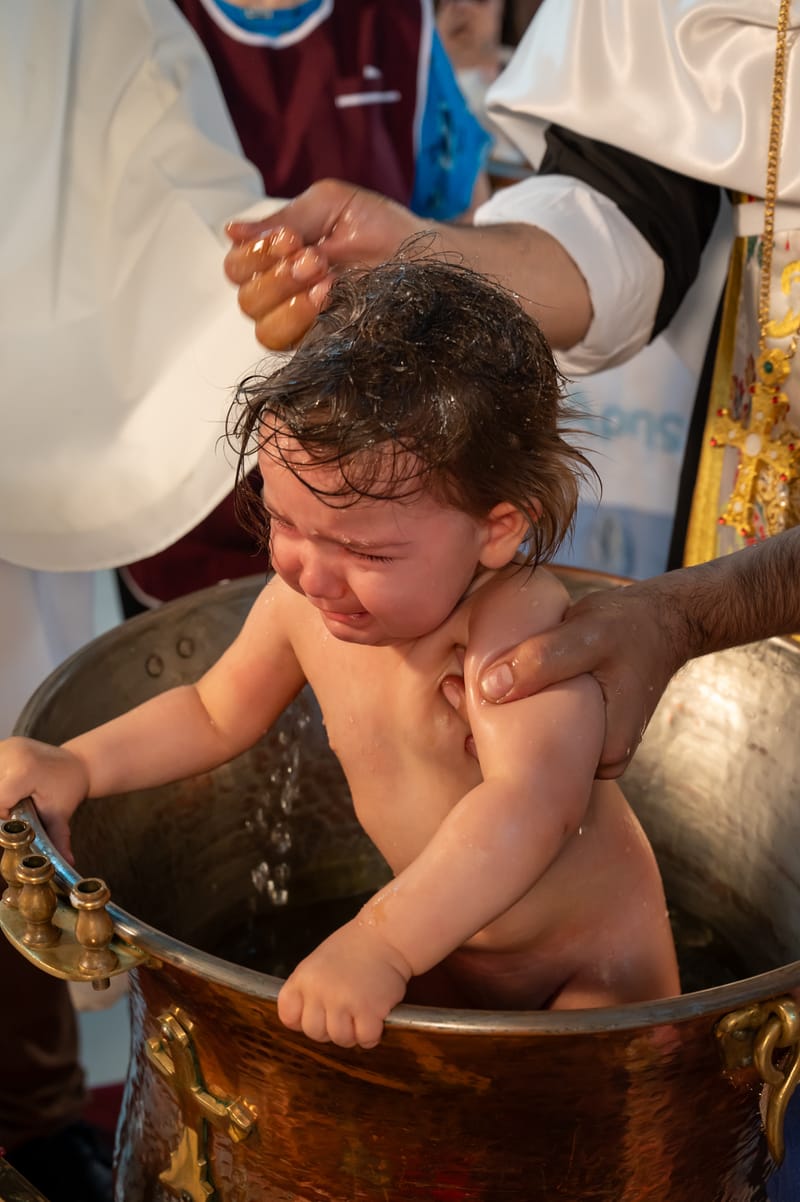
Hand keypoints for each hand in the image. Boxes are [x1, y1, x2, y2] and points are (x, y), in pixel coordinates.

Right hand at [0, 737, 88, 862]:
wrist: (76, 764)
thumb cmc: (68, 788)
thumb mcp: (60, 815)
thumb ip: (56, 839)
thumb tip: (68, 864)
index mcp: (23, 771)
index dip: (3, 817)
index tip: (15, 820)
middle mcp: (10, 754)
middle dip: (2, 807)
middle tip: (16, 809)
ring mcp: (5, 747)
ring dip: (2, 795)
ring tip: (17, 800)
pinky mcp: (2, 746)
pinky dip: (2, 785)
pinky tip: (12, 791)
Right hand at [224, 179, 423, 349]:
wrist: (427, 258)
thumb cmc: (382, 229)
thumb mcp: (332, 207)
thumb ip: (286, 218)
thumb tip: (232, 230)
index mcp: (276, 259)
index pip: (236, 266)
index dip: (255, 254)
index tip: (291, 239)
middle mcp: (282, 295)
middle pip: (246, 299)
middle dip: (276, 275)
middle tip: (314, 257)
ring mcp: (301, 324)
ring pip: (263, 329)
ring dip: (289, 300)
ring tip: (324, 277)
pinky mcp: (322, 346)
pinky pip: (294, 346)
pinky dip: (306, 318)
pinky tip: (331, 295)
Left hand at [277, 916, 411, 1048]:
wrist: (386, 936)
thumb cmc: (354, 948)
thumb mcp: (318, 963)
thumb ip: (309, 990)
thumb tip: (305, 1021)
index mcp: (303, 978)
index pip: (288, 1016)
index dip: (304, 1019)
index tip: (318, 1012)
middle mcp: (319, 991)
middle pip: (314, 1033)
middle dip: (331, 1027)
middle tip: (346, 1009)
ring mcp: (343, 1002)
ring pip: (340, 1039)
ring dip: (354, 1031)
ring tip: (362, 1010)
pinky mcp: (368, 1011)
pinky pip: (365, 1040)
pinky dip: (373, 1033)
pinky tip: (376, 1014)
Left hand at [455, 583, 686, 779]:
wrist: (662, 622)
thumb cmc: (630, 628)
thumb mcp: (588, 636)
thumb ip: (543, 659)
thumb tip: (487, 688)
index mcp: (604, 752)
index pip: (537, 767)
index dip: (493, 745)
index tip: (458, 715)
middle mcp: (596, 758)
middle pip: (530, 758)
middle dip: (486, 732)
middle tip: (449, 693)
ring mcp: (587, 744)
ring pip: (530, 739)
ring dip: (493, 717)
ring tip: (455, 686)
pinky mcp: (578, 726)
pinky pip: (536, 722)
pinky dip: (511, 704)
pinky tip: (479, 682)